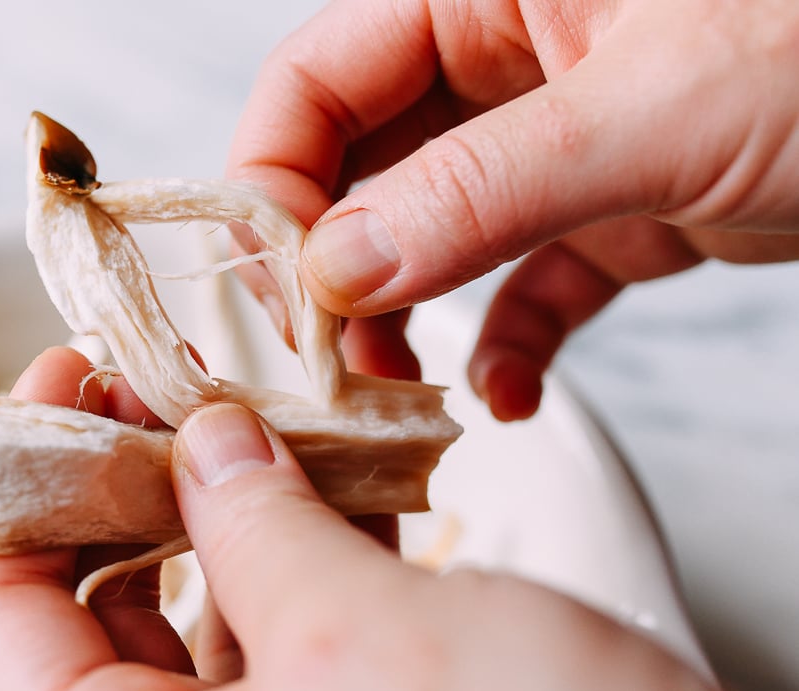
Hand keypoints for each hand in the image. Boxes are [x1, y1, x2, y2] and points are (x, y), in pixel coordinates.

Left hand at [0, 351, 798, 690]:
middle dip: (123, 481)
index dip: (14, 479)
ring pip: (192, 621)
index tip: (64, 376)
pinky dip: (296, 560)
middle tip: (170, 381)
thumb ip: (257, 527)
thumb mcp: (364, 640)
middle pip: (83, 610)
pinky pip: (279, 649)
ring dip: (221, 511)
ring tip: (262, 414)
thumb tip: (205, 443)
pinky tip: (337, 487)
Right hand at [228, 0, 798, 419]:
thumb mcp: (655, 108)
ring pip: (429, 234)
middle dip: (334, 269)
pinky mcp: (615, 210)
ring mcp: (560, 138)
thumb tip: (340, 265)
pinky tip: (501, 394)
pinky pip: (523, 283)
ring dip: (404, 320)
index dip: (275, 179)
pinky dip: (504, 345)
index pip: (320, 77)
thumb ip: (481, 189)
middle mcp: (512, 56)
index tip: (275, 285)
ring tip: (396, 391)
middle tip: (322, 360)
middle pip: (360, 165)